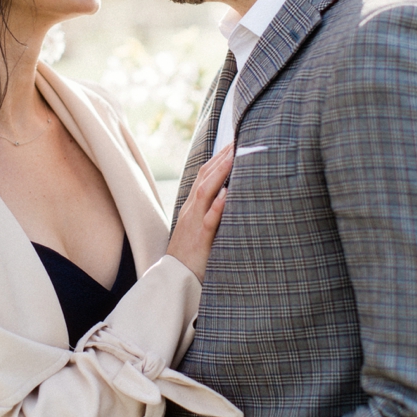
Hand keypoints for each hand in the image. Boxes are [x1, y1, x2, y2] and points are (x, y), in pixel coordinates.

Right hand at [166, 145, 233, 280]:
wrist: (175, 278)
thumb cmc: (193, 253)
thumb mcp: (202, 226)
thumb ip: (214, 210)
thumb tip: (232, 193)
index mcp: (194, 205)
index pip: (206, 174)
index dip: (220, 156)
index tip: (236, 140)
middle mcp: (193, 210)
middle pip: (206, 176)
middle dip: (222, 156)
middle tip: (240, 138)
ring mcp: (195, 223)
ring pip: (206, 193)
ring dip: (220, 173)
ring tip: (235, 156)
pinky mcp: (200, 240)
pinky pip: (208, 221)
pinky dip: (217, 207)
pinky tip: (228, 195)